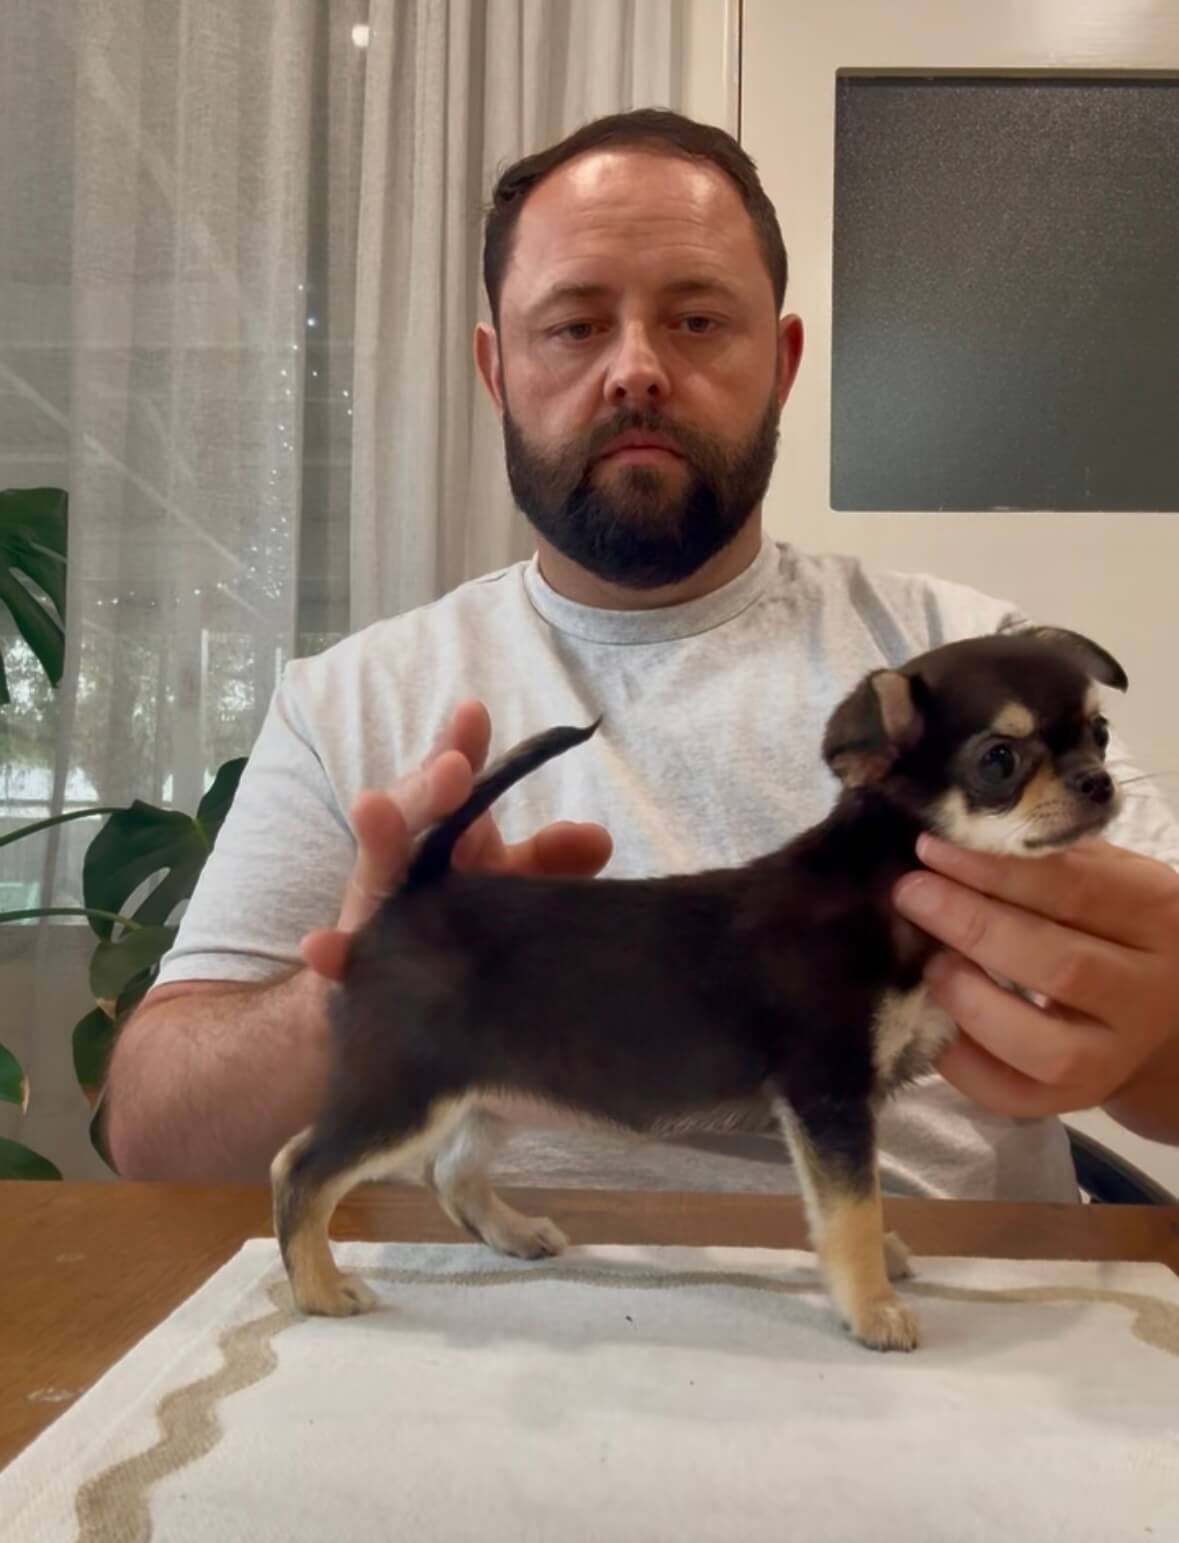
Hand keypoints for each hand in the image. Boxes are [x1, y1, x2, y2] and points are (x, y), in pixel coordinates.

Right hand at [300, 699, 611, 980]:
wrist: (402, 1000)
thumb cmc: (464, 921)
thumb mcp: (508, 886)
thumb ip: (550, 862)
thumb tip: (597, 839)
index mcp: (445, 827)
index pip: (452, 777)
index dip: (460, 743)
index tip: (474, 714)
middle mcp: (406, 855)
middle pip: (414, 809)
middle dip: (430, 785)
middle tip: (455, 767)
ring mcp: (377, 905)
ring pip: (375, 866)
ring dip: (377, 836)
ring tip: (371, 807)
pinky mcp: (356, 962)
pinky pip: (340, 957)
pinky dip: (330, 951)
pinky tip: (321, 946)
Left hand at [892, 834, 1178, 1124]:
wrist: (1157, 1012)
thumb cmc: (1112, 927)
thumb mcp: (1105, 880)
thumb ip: (1047, 862)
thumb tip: (950, 843)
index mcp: (1158, 921)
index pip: (1076, 890)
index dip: (995, 869)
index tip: (930, 849)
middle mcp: (1146, 996)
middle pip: (1061, 966)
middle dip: (974, 926)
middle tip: (912, 895)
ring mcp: (1113, 1058)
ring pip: (1046, 1047)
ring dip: (971, 1000)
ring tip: (930, 963)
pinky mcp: (1073, 1100)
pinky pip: (1010, 1095)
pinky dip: (958, 1059)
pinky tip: (931, 1016)